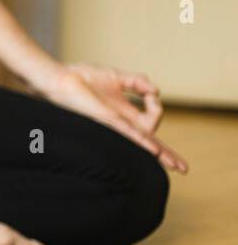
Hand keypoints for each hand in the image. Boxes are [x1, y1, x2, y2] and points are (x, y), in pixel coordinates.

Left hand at [40, 64, 186, 172]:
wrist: (60, 78)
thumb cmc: (82, 78)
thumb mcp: (116, 76)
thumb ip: (137, 82)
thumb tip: (156, 91)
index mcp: (125, 113)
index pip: (150, 124)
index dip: (158, 108)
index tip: (150, 94)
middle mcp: (122, 124)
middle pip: (150, 143)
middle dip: (168, 156)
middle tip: (184, 168)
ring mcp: (115, 125)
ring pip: (143, 143)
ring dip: (161, 154)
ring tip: (177, 166)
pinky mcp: (106, 121)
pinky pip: (129, 133)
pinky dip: (143, 141)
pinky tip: (154, 150)